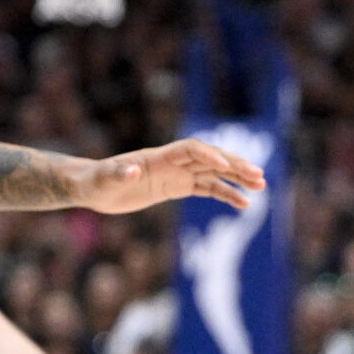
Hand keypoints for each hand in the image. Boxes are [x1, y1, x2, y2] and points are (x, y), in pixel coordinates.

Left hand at [79, 140, 266, 214]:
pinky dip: (226, 195)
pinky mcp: (177, 187)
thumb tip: (131, 171)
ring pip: (214, 172)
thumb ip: (118, 173)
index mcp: (157, 157)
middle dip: (234, 165)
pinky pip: (207, 189)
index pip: (190, 149)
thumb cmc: (95, 182)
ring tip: (261, 186)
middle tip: (258, 175)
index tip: (225, 166)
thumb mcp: (103, 180)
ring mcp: (177, 174)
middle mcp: (172, 163)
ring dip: (237, 178)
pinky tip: (243, 204)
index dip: (208, 155)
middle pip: (210, 158)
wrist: (92, 188)